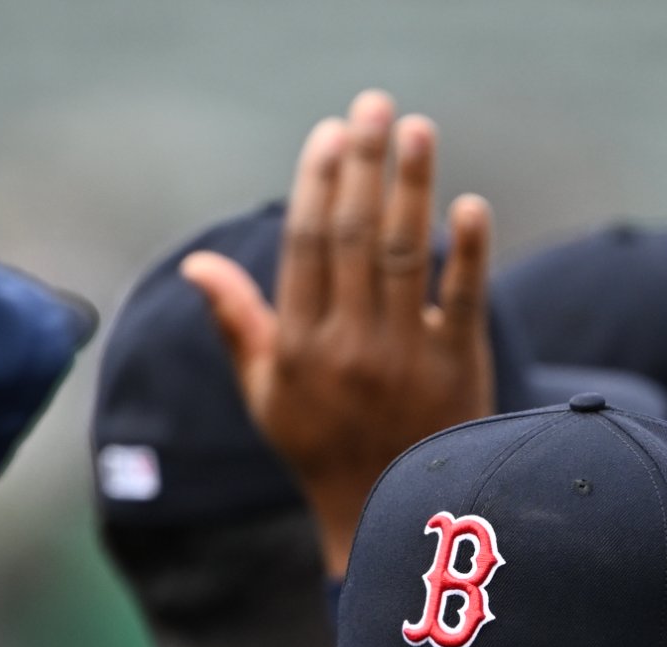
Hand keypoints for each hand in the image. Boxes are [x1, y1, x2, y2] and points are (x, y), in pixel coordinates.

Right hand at [182, 90, 493, 580]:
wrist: (394, 520)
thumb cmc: (324, 450)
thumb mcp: (268, 395)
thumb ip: (238, 324)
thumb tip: (198, 265)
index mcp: (298, 347)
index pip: (308, 247)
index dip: (318, 184)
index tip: (330, 134)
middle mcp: (348, 348)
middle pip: (356, 237)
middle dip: (363, 164)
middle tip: (374, 106)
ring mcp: (404, 358)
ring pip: (405, 255)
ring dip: (412, 186)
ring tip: (417, 130)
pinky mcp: (457, 370)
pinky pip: (463, 301)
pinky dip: (468, 252)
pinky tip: (468, 205)